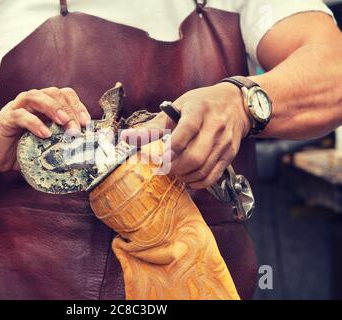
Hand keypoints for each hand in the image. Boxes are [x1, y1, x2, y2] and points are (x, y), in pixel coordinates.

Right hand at [0, 87, 90, 172]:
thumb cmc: (20, 150)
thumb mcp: (45, 147)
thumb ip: (61, 146)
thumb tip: (84, 155)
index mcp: (44, 106)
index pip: (65, 95)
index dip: (78, 106)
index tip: (86, 123)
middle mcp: (32, 102)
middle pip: (54, 93)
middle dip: (69, 109)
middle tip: (77, 128)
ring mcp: (17, 108)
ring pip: (37, 97)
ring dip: (54, 108)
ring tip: (64, 123)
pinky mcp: (6, 118)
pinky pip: (20, 115)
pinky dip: (34, 123)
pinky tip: (44, 134)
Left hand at [121, 83, 249, 188]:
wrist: (236, 103)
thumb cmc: (201, 104)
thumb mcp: (177, 107)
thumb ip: (153, 126)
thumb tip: (125, 137)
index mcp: (198, 110)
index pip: (186, 130)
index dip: (172, 148)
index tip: (159, 158)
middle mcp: (214, 126)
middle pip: (195, 156)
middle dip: (175, 167)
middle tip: (165, 168)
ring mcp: (224, 142)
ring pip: (203, 168)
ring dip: (185, 176)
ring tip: (175, 173)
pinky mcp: (230, 154)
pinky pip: (213, 175)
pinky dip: (198, 182)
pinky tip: (188, 179)